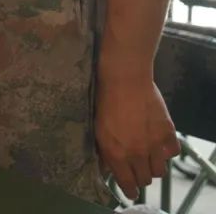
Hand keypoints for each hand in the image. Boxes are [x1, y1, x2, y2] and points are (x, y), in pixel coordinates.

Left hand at [95, 69, 178, 199]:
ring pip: (159, 171)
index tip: (130, 191)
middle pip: (145, 179)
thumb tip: (106, 168)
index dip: (129, 190)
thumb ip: (104, 152)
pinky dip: (166, 151)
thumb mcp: (98, 130)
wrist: (125, 80)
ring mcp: (154, 144)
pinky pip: (172, 153)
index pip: (128, 184)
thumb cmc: (105, 102)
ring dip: (153, 166)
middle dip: (139, 177)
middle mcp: (137, 153)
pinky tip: (158, 143)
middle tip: (136, 169)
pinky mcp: (168, 133)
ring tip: (147, 156)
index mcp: (116, 154)